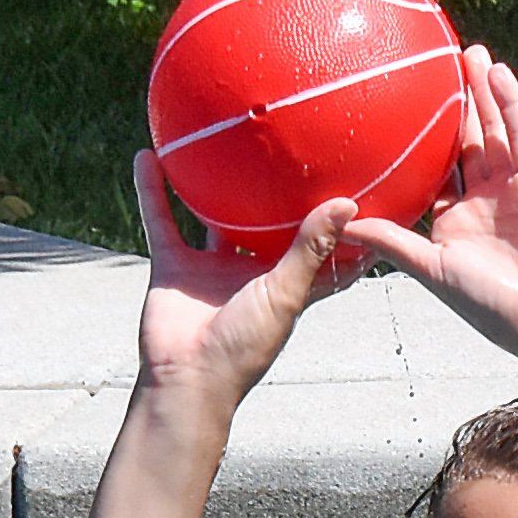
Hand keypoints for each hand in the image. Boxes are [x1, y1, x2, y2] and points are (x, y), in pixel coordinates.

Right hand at [131, 150, 354, 402]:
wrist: (187, 378)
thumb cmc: (245, 346)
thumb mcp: (285, 293)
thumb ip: (311, 249)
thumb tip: (349, 205)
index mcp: (287, 283)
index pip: (325, 253)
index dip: (346, 230)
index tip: (368, 192)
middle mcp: (251, 271)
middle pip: (268, 226)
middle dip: (281, 196)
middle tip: (296, 150)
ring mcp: (211, 267)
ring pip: (212, 215)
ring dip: (212, 183)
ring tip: (219, 139)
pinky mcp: (174, 265)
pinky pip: (161, 219)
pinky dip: (153, 190)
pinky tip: (149, 154)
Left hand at [335, 48, 517, 353]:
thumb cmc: (488, 302)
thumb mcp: (429, 268)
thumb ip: (391, 240)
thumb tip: (340, 221)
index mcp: (453, 219)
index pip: (432, 169)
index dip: (419, 138)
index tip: (398, 108)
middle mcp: (482, 198)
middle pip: (464, 139)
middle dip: (454, 102)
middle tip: (436, 63)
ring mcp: (511, 186)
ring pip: (493, 129)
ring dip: (482, 91)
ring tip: (468, 52)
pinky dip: (511, 104)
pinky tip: (498, 73)